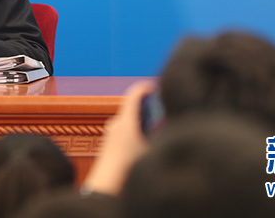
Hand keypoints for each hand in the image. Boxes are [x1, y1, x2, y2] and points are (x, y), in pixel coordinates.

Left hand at [82, 80, 153, 195]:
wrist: (105, 189)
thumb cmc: (128, 171)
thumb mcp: (151, 151)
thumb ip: (160, 134)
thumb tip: (169, 124)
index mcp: (126, 122)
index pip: (135, 93)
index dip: (147, 87)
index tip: (158, 87)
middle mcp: (116, 123)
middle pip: (134, 107)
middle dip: (149, 109)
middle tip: (164, 114)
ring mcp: (110, 132)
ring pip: (130, 120)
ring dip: (142, 123)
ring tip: (155, 135)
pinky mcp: (108, 142)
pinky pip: (125, 130)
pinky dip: (135, 132)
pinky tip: (143, 148)